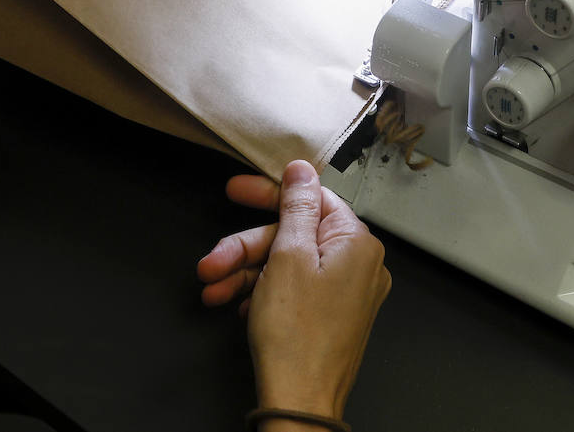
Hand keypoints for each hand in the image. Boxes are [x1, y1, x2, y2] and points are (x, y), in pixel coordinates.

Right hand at [198, 160, 390, 418]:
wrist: (300, 403)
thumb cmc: (296, 338)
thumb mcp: (288, 257)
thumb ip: (296, 207)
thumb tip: (302, 171)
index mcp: (357, 244)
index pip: (311, 200)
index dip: (268, 195)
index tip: (237, 190)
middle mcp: (359, 265)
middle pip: (293, 235)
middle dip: (246, 248)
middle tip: (214, 259)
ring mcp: (345, 293)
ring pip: (287, 264)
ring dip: (245, 274)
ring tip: (214, 289)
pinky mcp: (330, 315)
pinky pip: (293, 288)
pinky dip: (262, 292)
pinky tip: (236, 305)